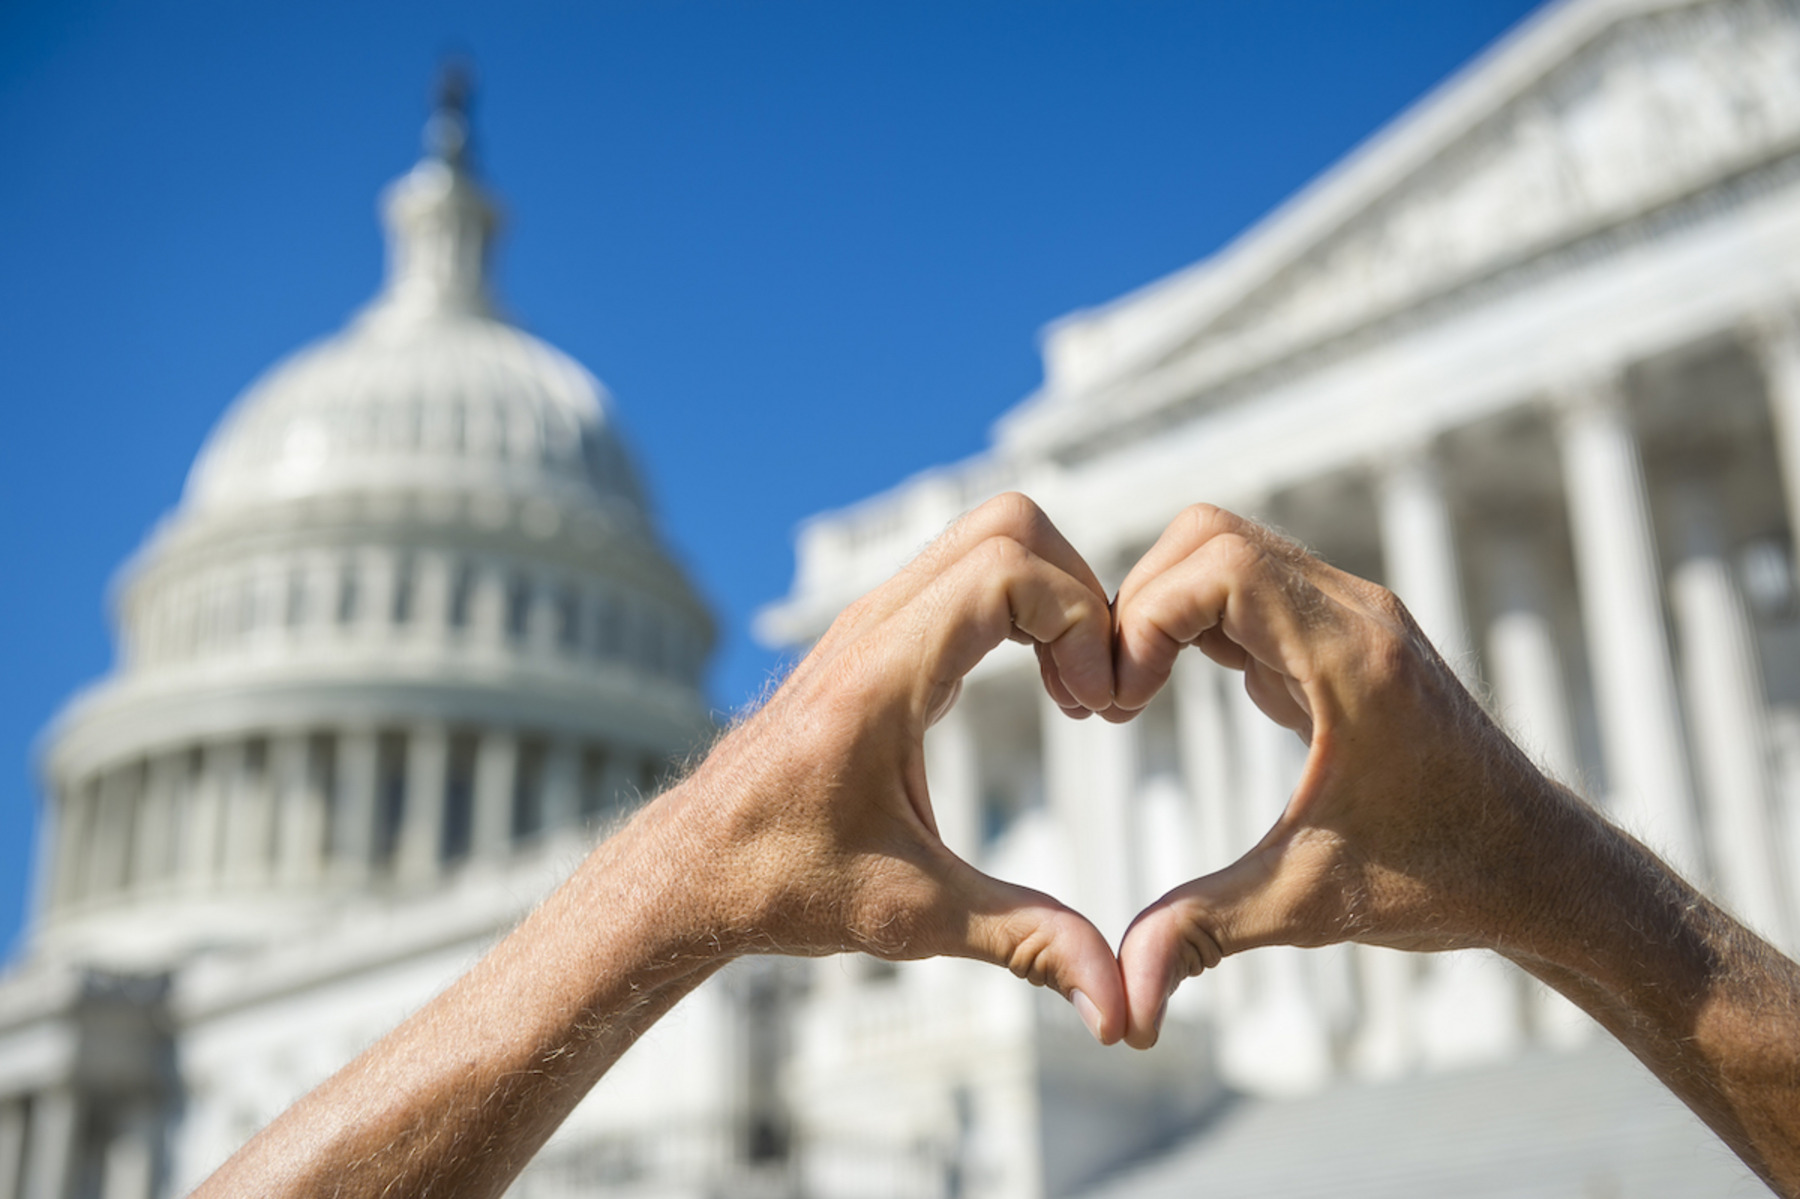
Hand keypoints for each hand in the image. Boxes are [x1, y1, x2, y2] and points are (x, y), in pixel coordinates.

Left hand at [672, 493, 1128, 1040]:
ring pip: (986, 535)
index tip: (1098, 706)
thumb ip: (1024, 942)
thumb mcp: (912, 918)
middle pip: (1007, 525)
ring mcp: (867, 622)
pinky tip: (1038, 688)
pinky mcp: (872, 634)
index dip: (1079, 619)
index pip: (1006, 569)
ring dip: (1052, 595)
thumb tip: (1118, 1006)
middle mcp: (870, 628)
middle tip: (1097, 688)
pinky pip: (964, 571)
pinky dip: (1021, 606)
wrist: (692, 870)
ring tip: (1074, 691)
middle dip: (1080, 590)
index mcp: (879, 679)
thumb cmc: (785, 886)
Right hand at [1105, 504, 1563, 1047]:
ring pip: (1226, 551)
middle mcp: (1356, 616)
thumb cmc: (1443, 881)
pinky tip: (1171, 692)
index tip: (1120, 707)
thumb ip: (1203, 935)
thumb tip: (1120, 1010)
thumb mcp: (1308, 907)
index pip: (1219, 566)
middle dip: (1137, 605)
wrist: (1540, 870)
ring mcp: (1352, 619)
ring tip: (1131, 696)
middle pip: (1210, 537)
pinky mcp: (1342, 638)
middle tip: (1112, 697)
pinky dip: (1193, 624)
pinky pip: (1248, 588)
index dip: (1143, 621)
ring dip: (1162, 609)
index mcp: (1353, 659)